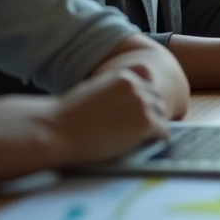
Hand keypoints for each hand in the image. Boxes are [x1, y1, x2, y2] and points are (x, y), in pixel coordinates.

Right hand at [47, 67, 170, 164]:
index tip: (141, 113)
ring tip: (145, 138)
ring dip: (155, 126)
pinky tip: (149, 144)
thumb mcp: (94, 91)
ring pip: (162, 115)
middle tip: (145, 129)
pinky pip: (163, 131)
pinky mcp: (146, 123)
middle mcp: (137, 86)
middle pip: (158, 100)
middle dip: (152, 113)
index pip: (148, 85)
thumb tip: (129, 105)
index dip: (145, 101)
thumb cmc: (67, 116)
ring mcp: (143, 104)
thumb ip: (114, 92)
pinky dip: (158, 138)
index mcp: (124, 75)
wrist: (56, 130)